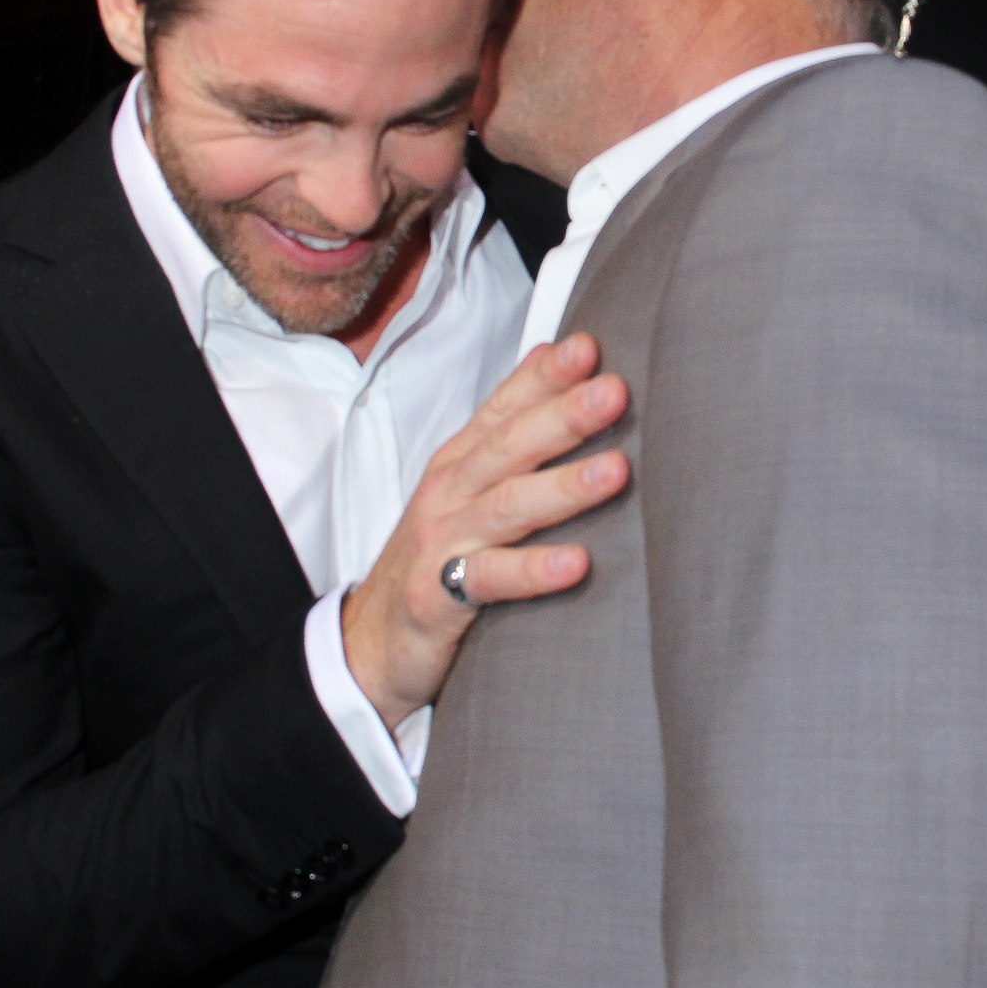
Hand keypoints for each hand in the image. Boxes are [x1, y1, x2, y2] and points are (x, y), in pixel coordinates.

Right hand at [344, 332, 629, 727]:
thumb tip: (548, 355)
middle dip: (563, 416)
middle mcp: (450, 493)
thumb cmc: (435, 556)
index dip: (544, 376)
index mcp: (461, 461)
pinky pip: (491, 580)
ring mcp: (442, 542)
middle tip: (614, 391)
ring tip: (617, 470)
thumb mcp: (465, 487)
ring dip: (563, 486)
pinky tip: (578, 564)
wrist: (369, 641)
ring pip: (507, 507)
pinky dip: (534, 571)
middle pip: (510, 447)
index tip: (590, 347)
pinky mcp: (437, 597)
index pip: (504, 407)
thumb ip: (505, 428)